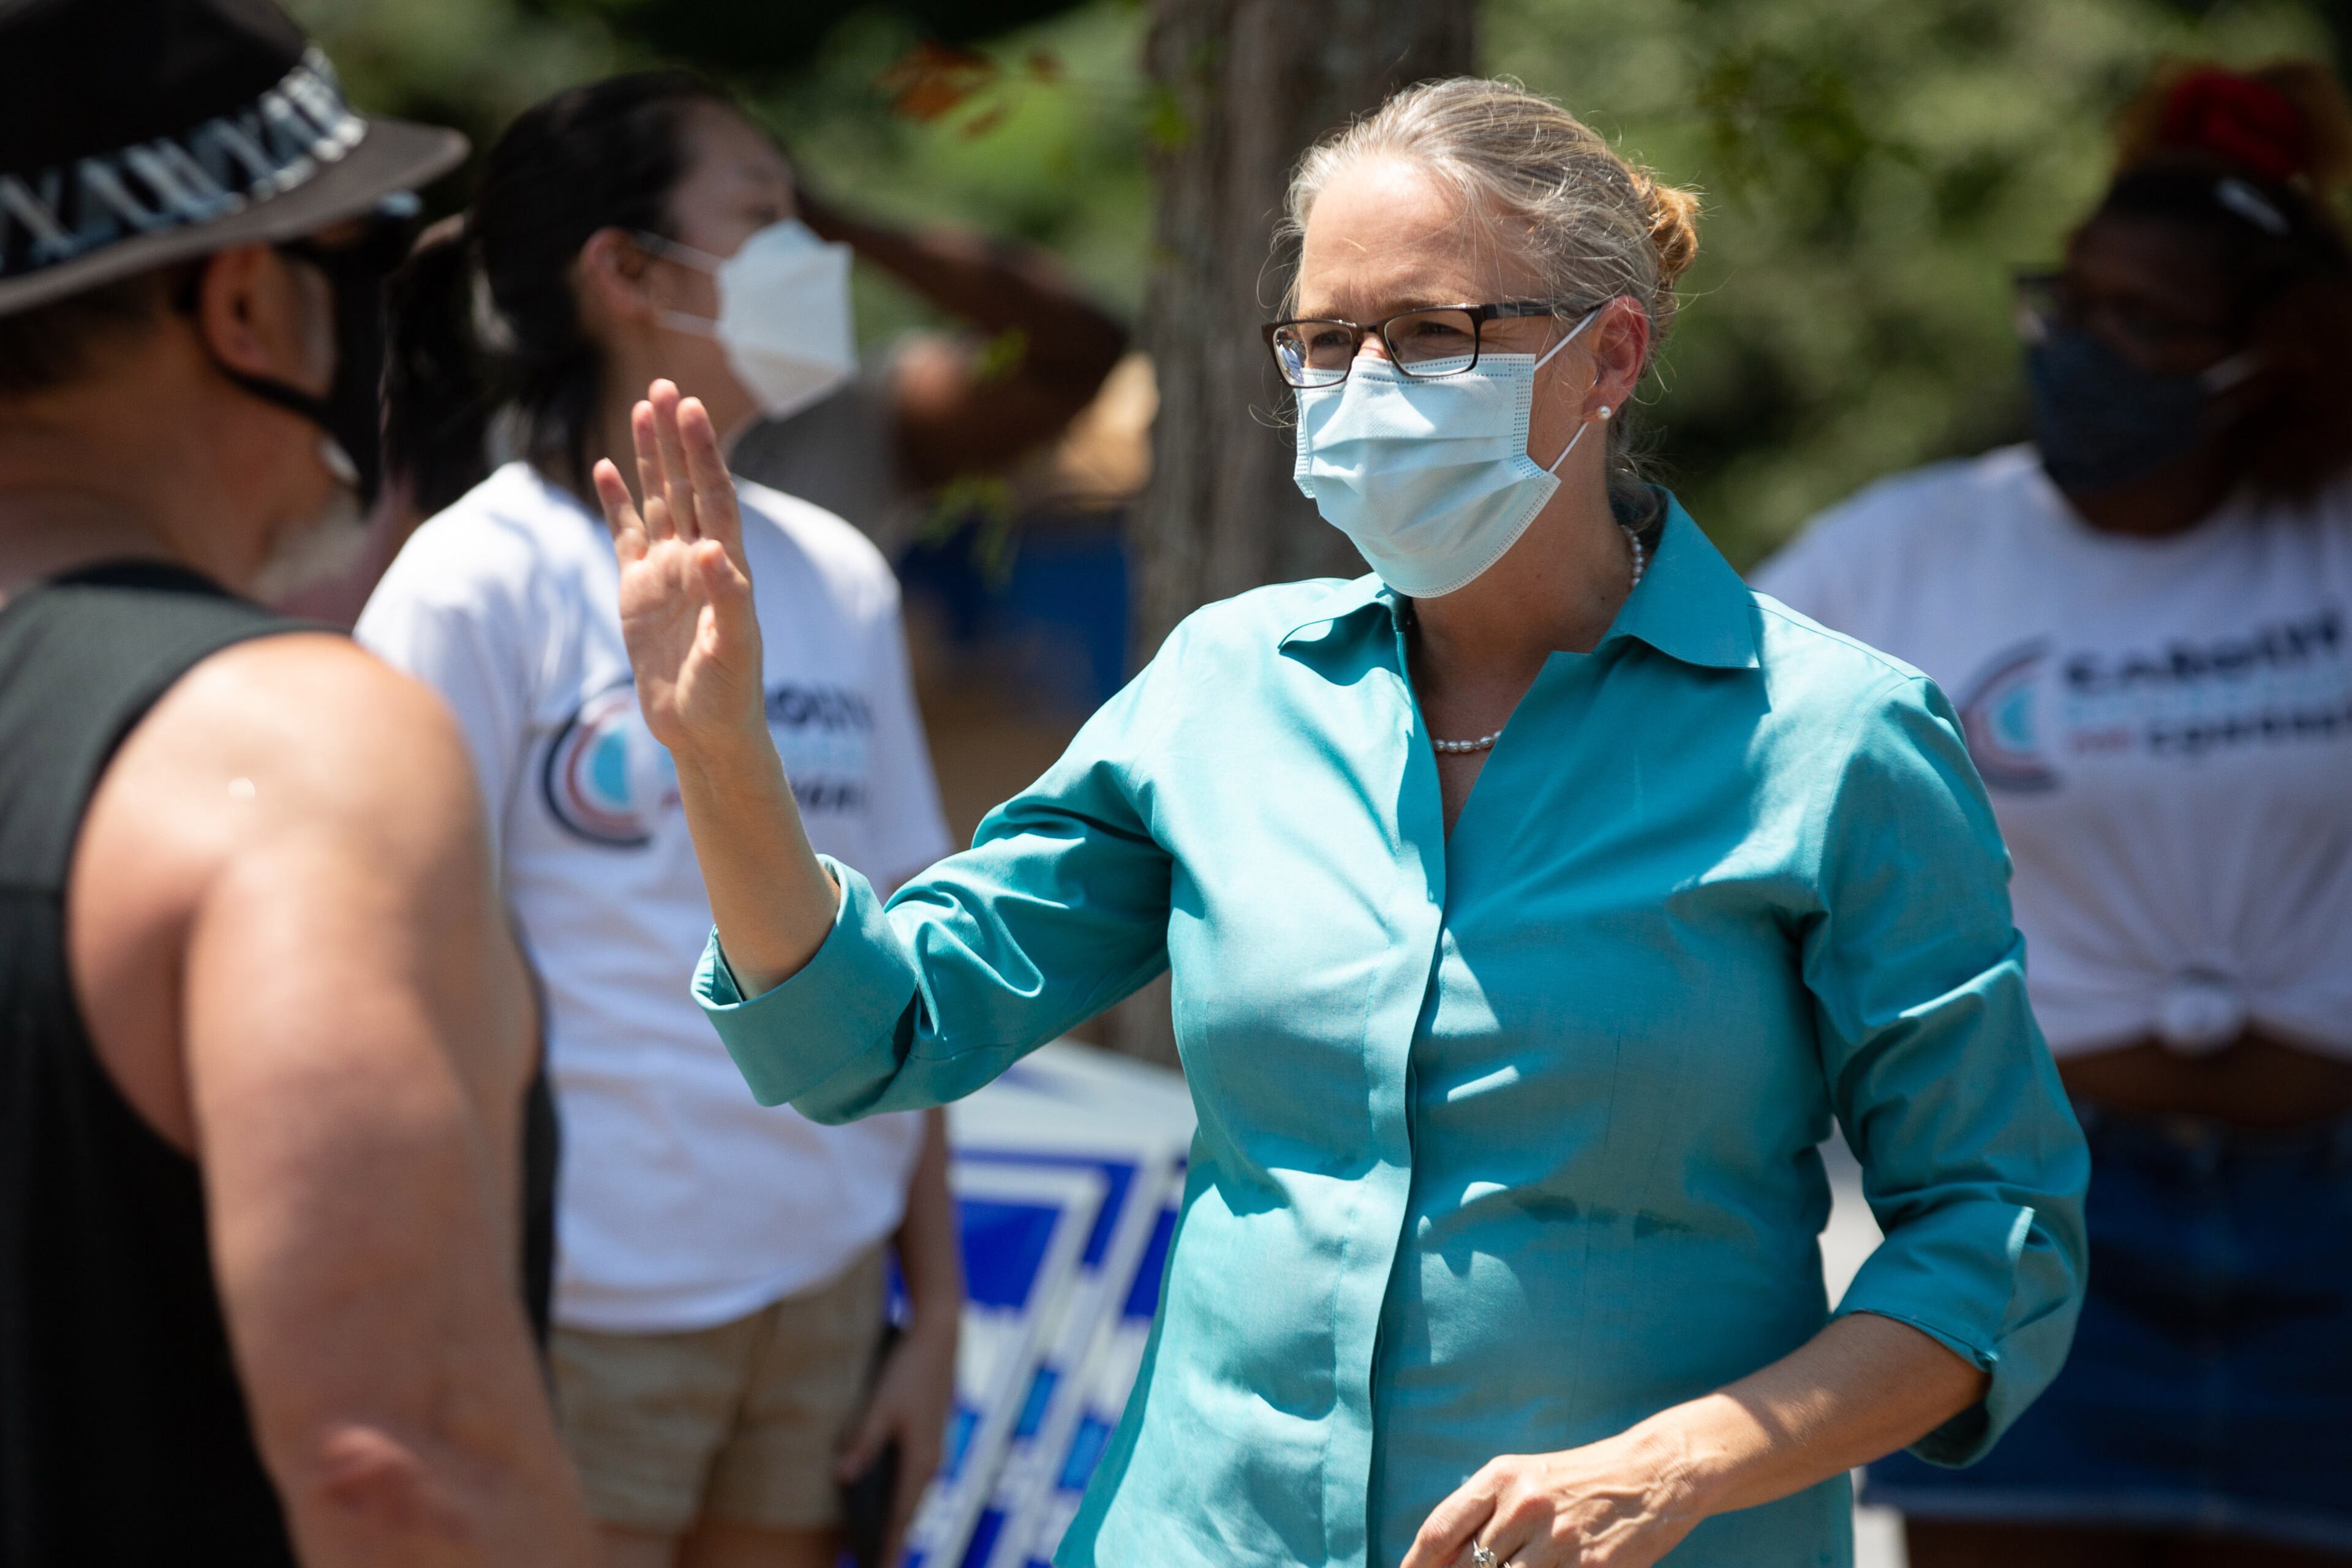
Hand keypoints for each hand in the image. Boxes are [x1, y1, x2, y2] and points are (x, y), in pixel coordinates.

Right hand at [591, 380, 764, 758]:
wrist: (704, 731)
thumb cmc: (728, 694)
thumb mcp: (732, 649)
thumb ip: (727, 599)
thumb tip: (711, 550)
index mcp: (727, 567)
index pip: (714, 496)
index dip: (703, 453)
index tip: (692, 409)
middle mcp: (698, 560)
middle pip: (685, 486)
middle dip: (676, 438)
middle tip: (666, 386)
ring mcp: (667, 572)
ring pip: (657, 502)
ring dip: (650, 458)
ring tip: (643, 407)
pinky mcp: (639, 592)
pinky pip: (625, 535)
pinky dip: (617, 502)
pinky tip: (606, 467)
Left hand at [837, 1318, 957, 1562]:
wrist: (939, 1334)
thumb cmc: (907, 1369)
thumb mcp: (879, 1406)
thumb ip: (862, 1443)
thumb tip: (843, 1478)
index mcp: (921, 1461)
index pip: (901, 1517)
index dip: (888, 1545)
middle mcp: (932, 1461)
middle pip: (909, 1510)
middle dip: (891, 1538)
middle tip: (873, 1562)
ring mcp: (934, 1448)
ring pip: (911, 1493)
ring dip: (895, 1516)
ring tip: (874, 1539)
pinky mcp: (929, 1434)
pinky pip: (913, 1476)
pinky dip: (899, 1493)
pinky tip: (882, 1496)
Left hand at [1402, 1430, 1705, 1567]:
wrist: (1652, 1474)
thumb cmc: (1579, 1480)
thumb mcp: (1524, 1480)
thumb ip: (1482, 1513)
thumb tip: (1438, 1557)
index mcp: (1500, 1477)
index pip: (1439, 1530)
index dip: (1416, 1564)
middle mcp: (1522, 1505)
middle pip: (1467, 1565)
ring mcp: (1556, 1540)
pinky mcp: (1588, 1567)